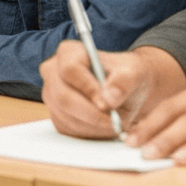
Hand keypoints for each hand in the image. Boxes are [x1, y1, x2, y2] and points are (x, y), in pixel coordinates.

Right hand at [40, 41, 184, 138]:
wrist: (124, 91)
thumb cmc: (126, 76)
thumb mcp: (134, 72)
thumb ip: (124, 82)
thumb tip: (109, 99)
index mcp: (69, 52)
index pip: (70, 70)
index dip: (88, 89)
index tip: (107, 105)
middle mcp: (53, 71)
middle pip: (63, 96)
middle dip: (91, 114)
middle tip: (115, 123)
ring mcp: (51, 94)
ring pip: (65, 116)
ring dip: (93, 126)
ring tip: (115, 122)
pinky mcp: (55, 115)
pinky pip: (68, 129)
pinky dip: (89, 133)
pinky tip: (105, 126)